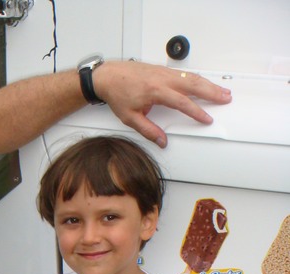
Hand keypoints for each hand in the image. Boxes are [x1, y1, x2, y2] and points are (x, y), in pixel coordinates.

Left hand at [94, 61, 231, 147]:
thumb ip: (148, 130)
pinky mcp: (164, 70)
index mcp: (156, 91)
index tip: (207, 118)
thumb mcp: (130, 118)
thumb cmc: (118, 94)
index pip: (182, 103)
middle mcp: (163, 79)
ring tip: (222, 91)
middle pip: (193, 85)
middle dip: (212, 92)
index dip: (196, 112)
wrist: (109, 76)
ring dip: (208, 84)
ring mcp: (164, 72)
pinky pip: (185, 73)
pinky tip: (205, 83)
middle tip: (226, 98)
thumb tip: (162, 142)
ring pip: (192, 77)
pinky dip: (198, 78)